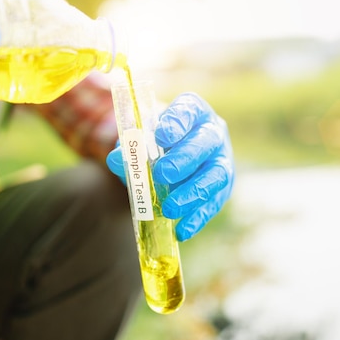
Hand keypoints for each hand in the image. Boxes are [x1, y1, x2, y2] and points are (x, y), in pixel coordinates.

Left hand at [107, 93, 234, 241]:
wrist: (170, 154)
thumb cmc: (155, 141)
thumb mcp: (139, 138)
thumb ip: (128, 146)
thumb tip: (117, 159)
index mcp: (193, 111)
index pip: (189, 110)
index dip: (177, 122)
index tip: (161, 135)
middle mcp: (213, 132)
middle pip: (207, 142)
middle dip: (184, 160)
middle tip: (162, 174)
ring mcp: (222, 159)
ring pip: (216, 175)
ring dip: (193, 193)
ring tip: (170, 209)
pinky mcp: (223, 187)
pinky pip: (215, 202)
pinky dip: (198, 217)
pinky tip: (182, 231)